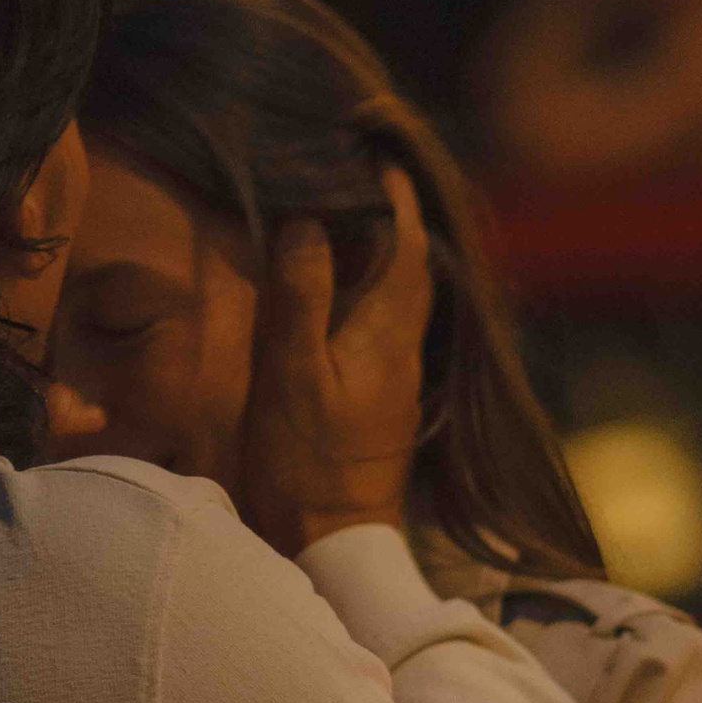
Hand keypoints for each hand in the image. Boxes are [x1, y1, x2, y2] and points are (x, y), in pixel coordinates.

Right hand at [238, 168, 430, 555]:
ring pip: (399, 296)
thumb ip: (302, 295)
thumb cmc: (307, 463)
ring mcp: (397, 380)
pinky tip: (336, 293)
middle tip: (355, 176)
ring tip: (342, 220)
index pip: (406, 244)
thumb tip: (309, 219)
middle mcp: (405, 350)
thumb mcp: (292, 375)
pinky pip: (383, 325)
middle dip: (389, 217)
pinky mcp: (383, 404)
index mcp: (388, 333)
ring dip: (379, 254)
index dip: (394, 197)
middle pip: (409, 266)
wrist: (334, 547)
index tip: (376, 156)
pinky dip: (365, 292)